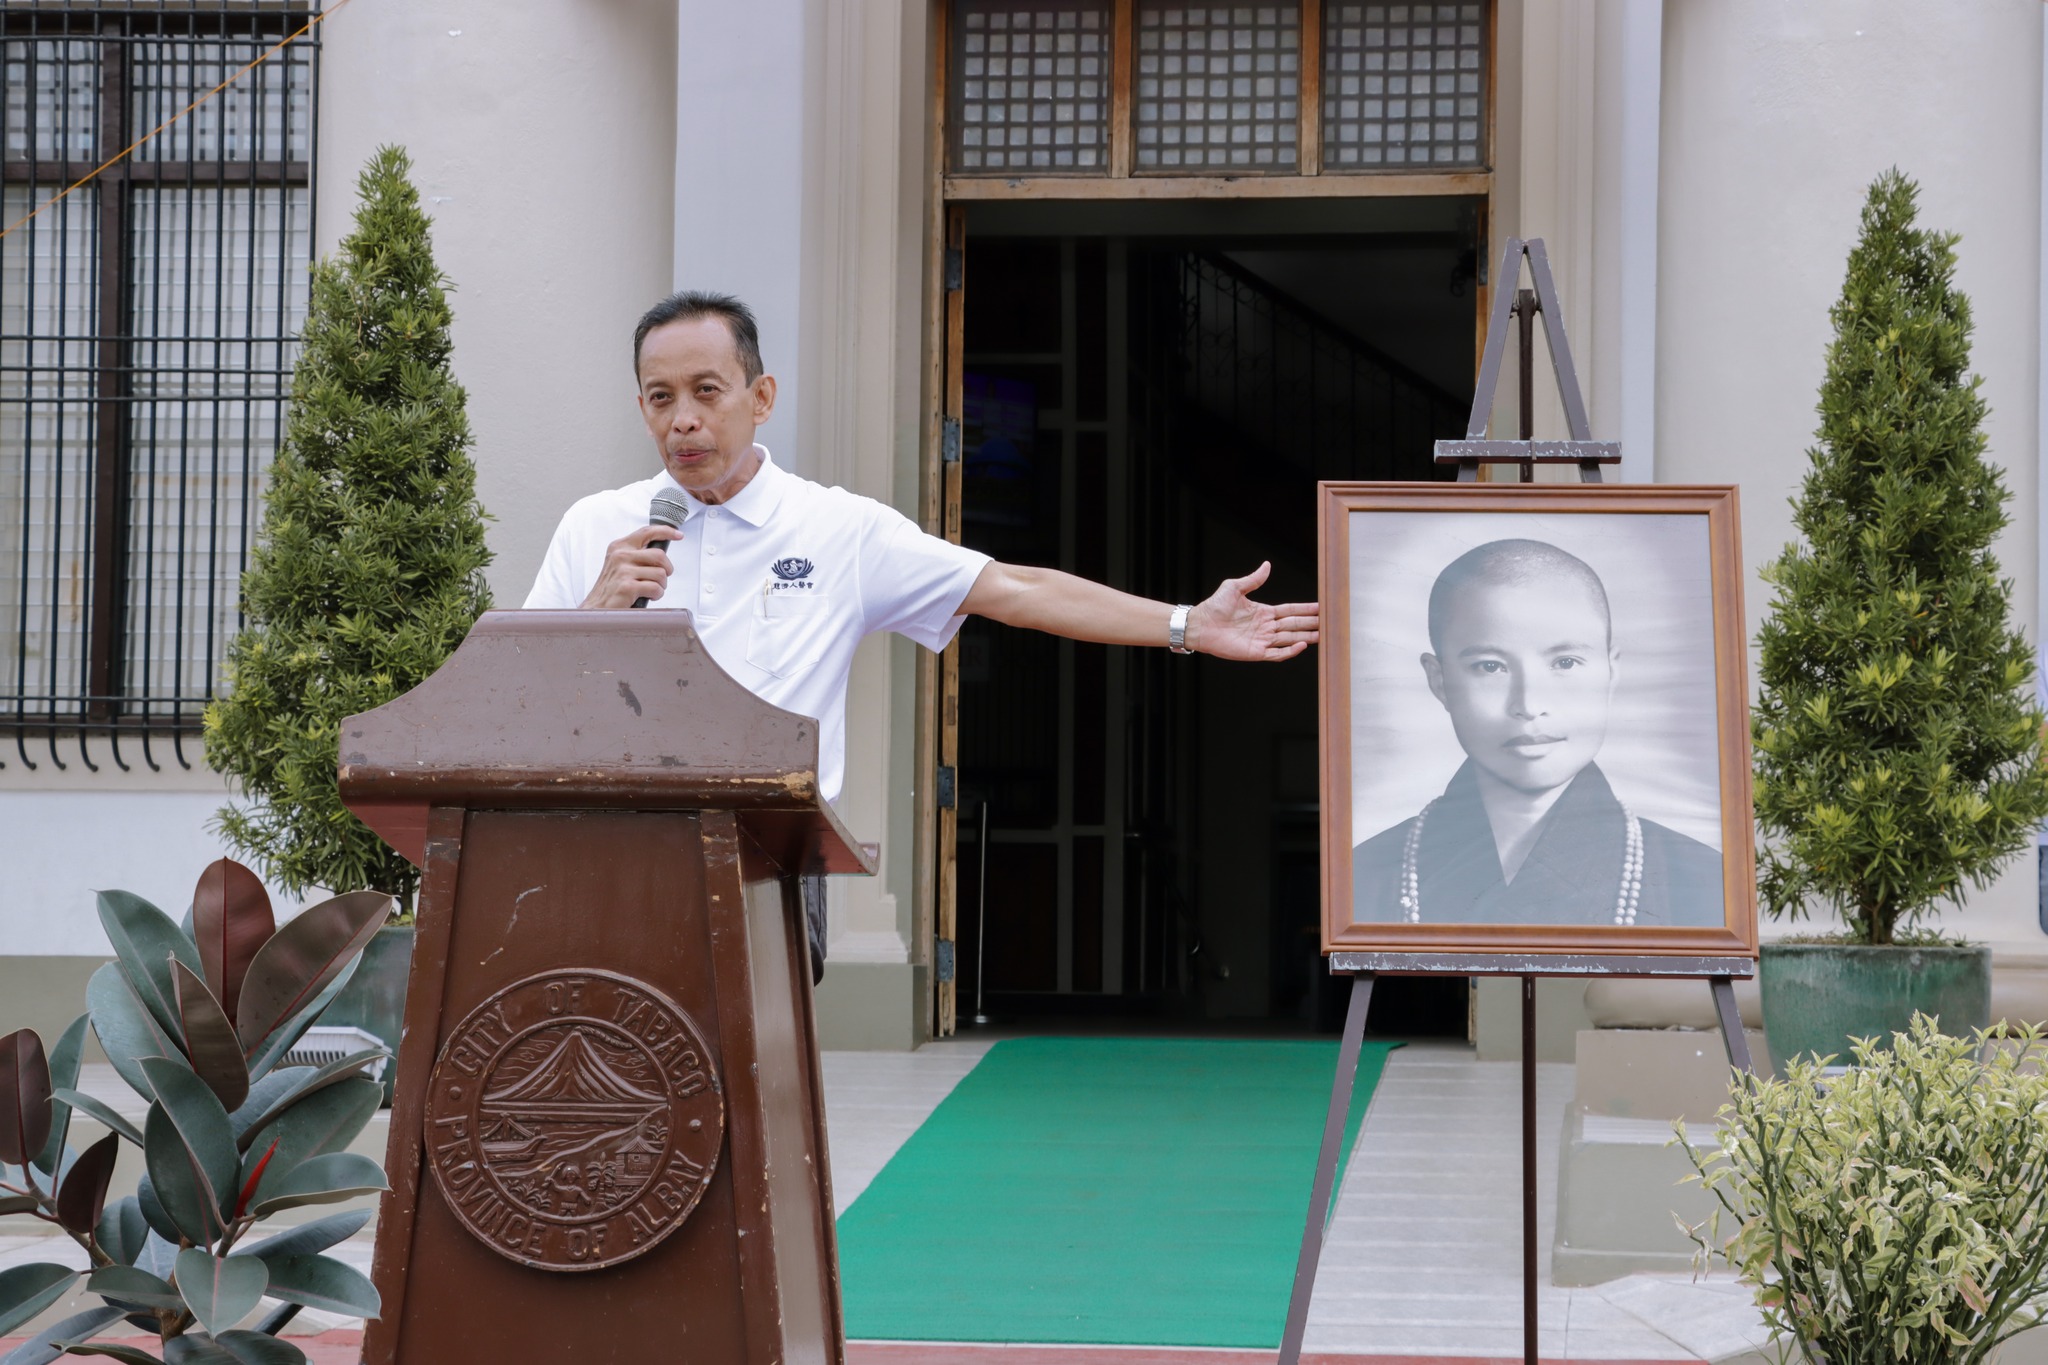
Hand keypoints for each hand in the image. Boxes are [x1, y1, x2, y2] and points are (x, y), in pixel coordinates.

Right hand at [580, 524, 678, 608]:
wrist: (596, 609)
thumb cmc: (612, 589)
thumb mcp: (620, 564)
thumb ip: (637, 555)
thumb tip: (660, 554)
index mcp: (619, 546)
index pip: (647, 532)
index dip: (666, 531)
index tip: (678, 535)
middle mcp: (620, 555)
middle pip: (660, 555)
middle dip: (666, 569)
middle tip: (660, 579)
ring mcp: (623, 570)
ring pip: (660, 573)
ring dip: (661, 585)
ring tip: (650, 590)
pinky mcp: (627, 586)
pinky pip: (656, 588)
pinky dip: (656, 595)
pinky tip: (647, 596)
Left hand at [1187, 562, 1318, 660]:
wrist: (1200, 624)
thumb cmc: (1214, 606)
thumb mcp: (1235, 587)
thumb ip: (1253, 579)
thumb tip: (1267, 565)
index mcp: (1264, 612)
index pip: (1290, 610)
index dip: (1305, 608)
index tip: (1320, 607)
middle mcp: (1266, 626)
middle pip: (1294, 624)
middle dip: (1311, 623)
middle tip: (1329, 622)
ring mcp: (1262, 640)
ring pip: (1290, 639)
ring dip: (1306, 637)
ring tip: (1323, 635)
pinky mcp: (1256, 653)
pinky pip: (1277, 653)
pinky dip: (1290, 651)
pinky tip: (1303, 645)